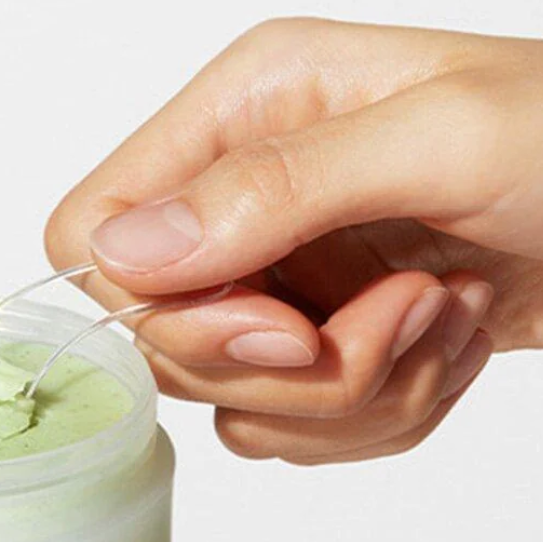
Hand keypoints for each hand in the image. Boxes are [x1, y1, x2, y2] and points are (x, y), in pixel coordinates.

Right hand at [46, 19, 542, 463]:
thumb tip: (123, 251)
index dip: (167, 311)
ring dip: (353, 392)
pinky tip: (449, 340)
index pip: (93, 237)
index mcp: (240, 112)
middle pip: (165, 343)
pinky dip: (384, 411)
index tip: (284, 327)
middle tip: (402, 313)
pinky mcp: (320, 339)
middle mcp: (239, 197)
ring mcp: (278, 275)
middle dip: (291, 366)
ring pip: (236, 402)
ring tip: (445, 313)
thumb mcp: (439, 140)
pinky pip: (296, 429)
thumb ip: (271, 189)